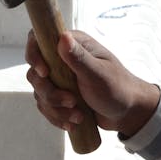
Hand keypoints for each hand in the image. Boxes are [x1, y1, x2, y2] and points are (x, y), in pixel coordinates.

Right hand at [26, 30, 160, 136]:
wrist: (126, 113)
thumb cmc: (117, 88)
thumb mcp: (98, 73)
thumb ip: (78, 57)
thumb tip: (63, 37)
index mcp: (72, 45)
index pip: (39, 40)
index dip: (34, 56)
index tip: (45, 73)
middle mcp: (61, 60)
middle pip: (36, 74)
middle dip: (50, 93)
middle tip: (71, 102)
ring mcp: (58, 79)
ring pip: (40, 93)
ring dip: (56, 109)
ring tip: (78, 115)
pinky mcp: (58, 96)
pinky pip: (45, 107)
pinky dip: (57, 117)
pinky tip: (73, 122)